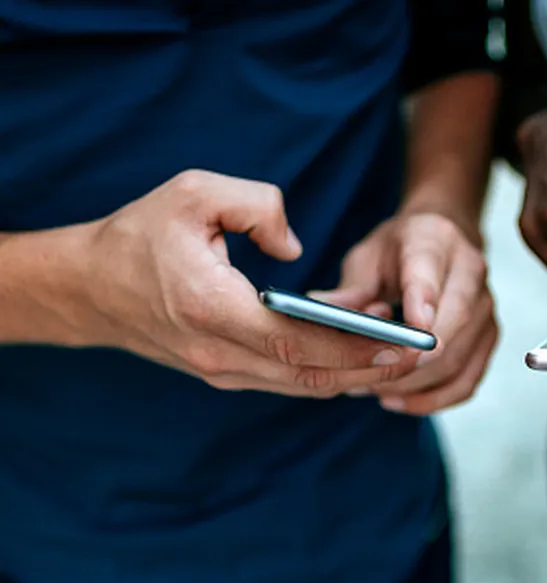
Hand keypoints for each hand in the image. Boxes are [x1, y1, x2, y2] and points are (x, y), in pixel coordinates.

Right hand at [80, 170, 418, 395]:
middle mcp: (219, 353)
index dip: (353, 347)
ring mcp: (221, 372)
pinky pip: (286, 379)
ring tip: (396, 349)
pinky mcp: (224, 374)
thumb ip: (258, 205)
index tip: (399, 342)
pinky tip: (356, 352)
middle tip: (417, 352)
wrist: (88, 288)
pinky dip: (325, 371)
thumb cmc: (139, 235)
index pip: (296, 341)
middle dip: (368, 369)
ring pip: (301, 384)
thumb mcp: (193, 193)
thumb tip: (297, 247)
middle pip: (308, 374)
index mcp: (211, 308)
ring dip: (351, 374)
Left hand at [310, 212, 496, 414]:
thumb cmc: (400, 250)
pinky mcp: (488, 337)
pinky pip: (466, 381)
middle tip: (369, 378)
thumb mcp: (367, 256)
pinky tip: (398, 400)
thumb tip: (324, 312)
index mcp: (435, 241)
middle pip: (453, 324)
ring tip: (374, 390)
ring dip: (414, 384)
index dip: (420, 303)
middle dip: (411, 359)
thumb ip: (351, 288)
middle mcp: (471, 273)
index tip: (407, 331)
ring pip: (458, 360)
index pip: (430, 273)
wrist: (444, 241)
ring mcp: (486, 308)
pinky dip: (433, 398)